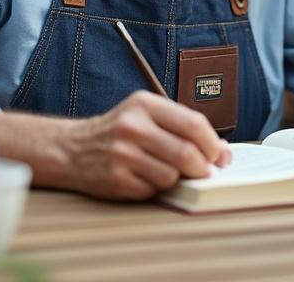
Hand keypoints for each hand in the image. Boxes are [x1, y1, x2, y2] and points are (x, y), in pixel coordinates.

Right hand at [58, 91, 231, 199]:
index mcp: (145, 104)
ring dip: (174, 179)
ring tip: (162, 171)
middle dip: (201, 168)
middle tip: (201, 171)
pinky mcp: (115, 179)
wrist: (71, 148)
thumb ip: (181, 126)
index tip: (219, 155)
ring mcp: (122, 153)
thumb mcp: (145, 114)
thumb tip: (221, 150)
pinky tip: (141, 178)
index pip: (194, 124)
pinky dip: (154, 189)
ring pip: (171, 175)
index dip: (213, 144)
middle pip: (187, 153)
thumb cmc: (117, 132)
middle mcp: (132, 126)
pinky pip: (152, 191)